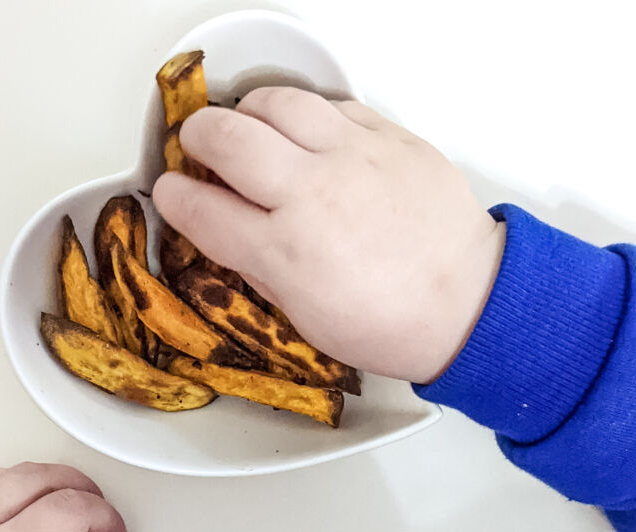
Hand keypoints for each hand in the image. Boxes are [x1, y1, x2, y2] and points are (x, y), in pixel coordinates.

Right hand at [153, 87, 504, 384]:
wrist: (465, 304)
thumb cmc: (392, 324)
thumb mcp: (307, 320)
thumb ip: (262, 273)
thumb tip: (233, 242)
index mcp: (284, 252)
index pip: (201, 209)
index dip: (174, 198)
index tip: (170, 194)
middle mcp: (311, 195)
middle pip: (225, 138)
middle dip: (196, 137)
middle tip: (197, 147)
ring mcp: (351, 158)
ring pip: (276, 102)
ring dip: (248, 111)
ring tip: (247, 128)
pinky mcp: (388, 138)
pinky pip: (332, 104)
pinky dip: (307, 113)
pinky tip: (304, 132)